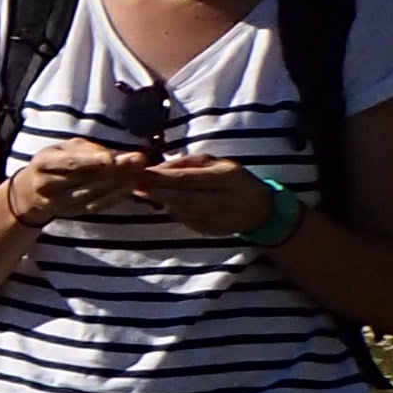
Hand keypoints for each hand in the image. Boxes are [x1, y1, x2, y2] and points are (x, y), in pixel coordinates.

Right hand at [11, 137, 161, 227]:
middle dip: (113, 169)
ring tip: (137, 173)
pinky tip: (128, 187)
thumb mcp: (66, 148)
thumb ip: (92, 149)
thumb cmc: (56, 162)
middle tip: (138, 160)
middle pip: (83, 178)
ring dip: (117, 183)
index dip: (92, 160)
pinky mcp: (68, 213)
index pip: (70, 162)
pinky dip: (113, 197)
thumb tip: (123, 152)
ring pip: (90, 193)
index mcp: (44, 161)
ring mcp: (55, 202)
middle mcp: (46, 183)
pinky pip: (93, 206)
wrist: (31, 190)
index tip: (113, 158)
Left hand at [125, 155, 287, 240]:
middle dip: (153, 191)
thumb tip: (158, 167)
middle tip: (132, 183)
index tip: (138, 173)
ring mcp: (211, 218)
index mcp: (223, 178)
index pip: (186, 179)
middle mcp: (218, 200)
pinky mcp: (204, 230)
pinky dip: (170, 209)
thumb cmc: (234, 180)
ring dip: (158, 200)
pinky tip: (165, 201)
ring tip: (142, 190)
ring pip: (176, 209)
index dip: (160, 178)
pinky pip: (181, 218)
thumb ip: (188, 163)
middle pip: (178, 197)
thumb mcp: (218, 163)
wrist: (260, 211)